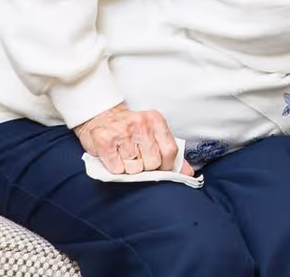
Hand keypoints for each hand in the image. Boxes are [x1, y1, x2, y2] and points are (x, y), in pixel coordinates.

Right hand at [73, 103, 192, 175]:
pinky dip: (116, 168)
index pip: (170, 150)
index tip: (160, 167)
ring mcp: (122, 132)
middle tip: (138, 159)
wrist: (100, 115)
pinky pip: (117, 168)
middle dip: (146, 167)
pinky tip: (114, 157)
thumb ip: (170, 151)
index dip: (167, 165)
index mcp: (156, 120)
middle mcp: (140, 124)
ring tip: (125, 156)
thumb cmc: (130, 128)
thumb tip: (189, 173)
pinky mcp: (104, 142)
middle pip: (153, 162)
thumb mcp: (153, 132)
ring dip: (130, 168)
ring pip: (135, 168)